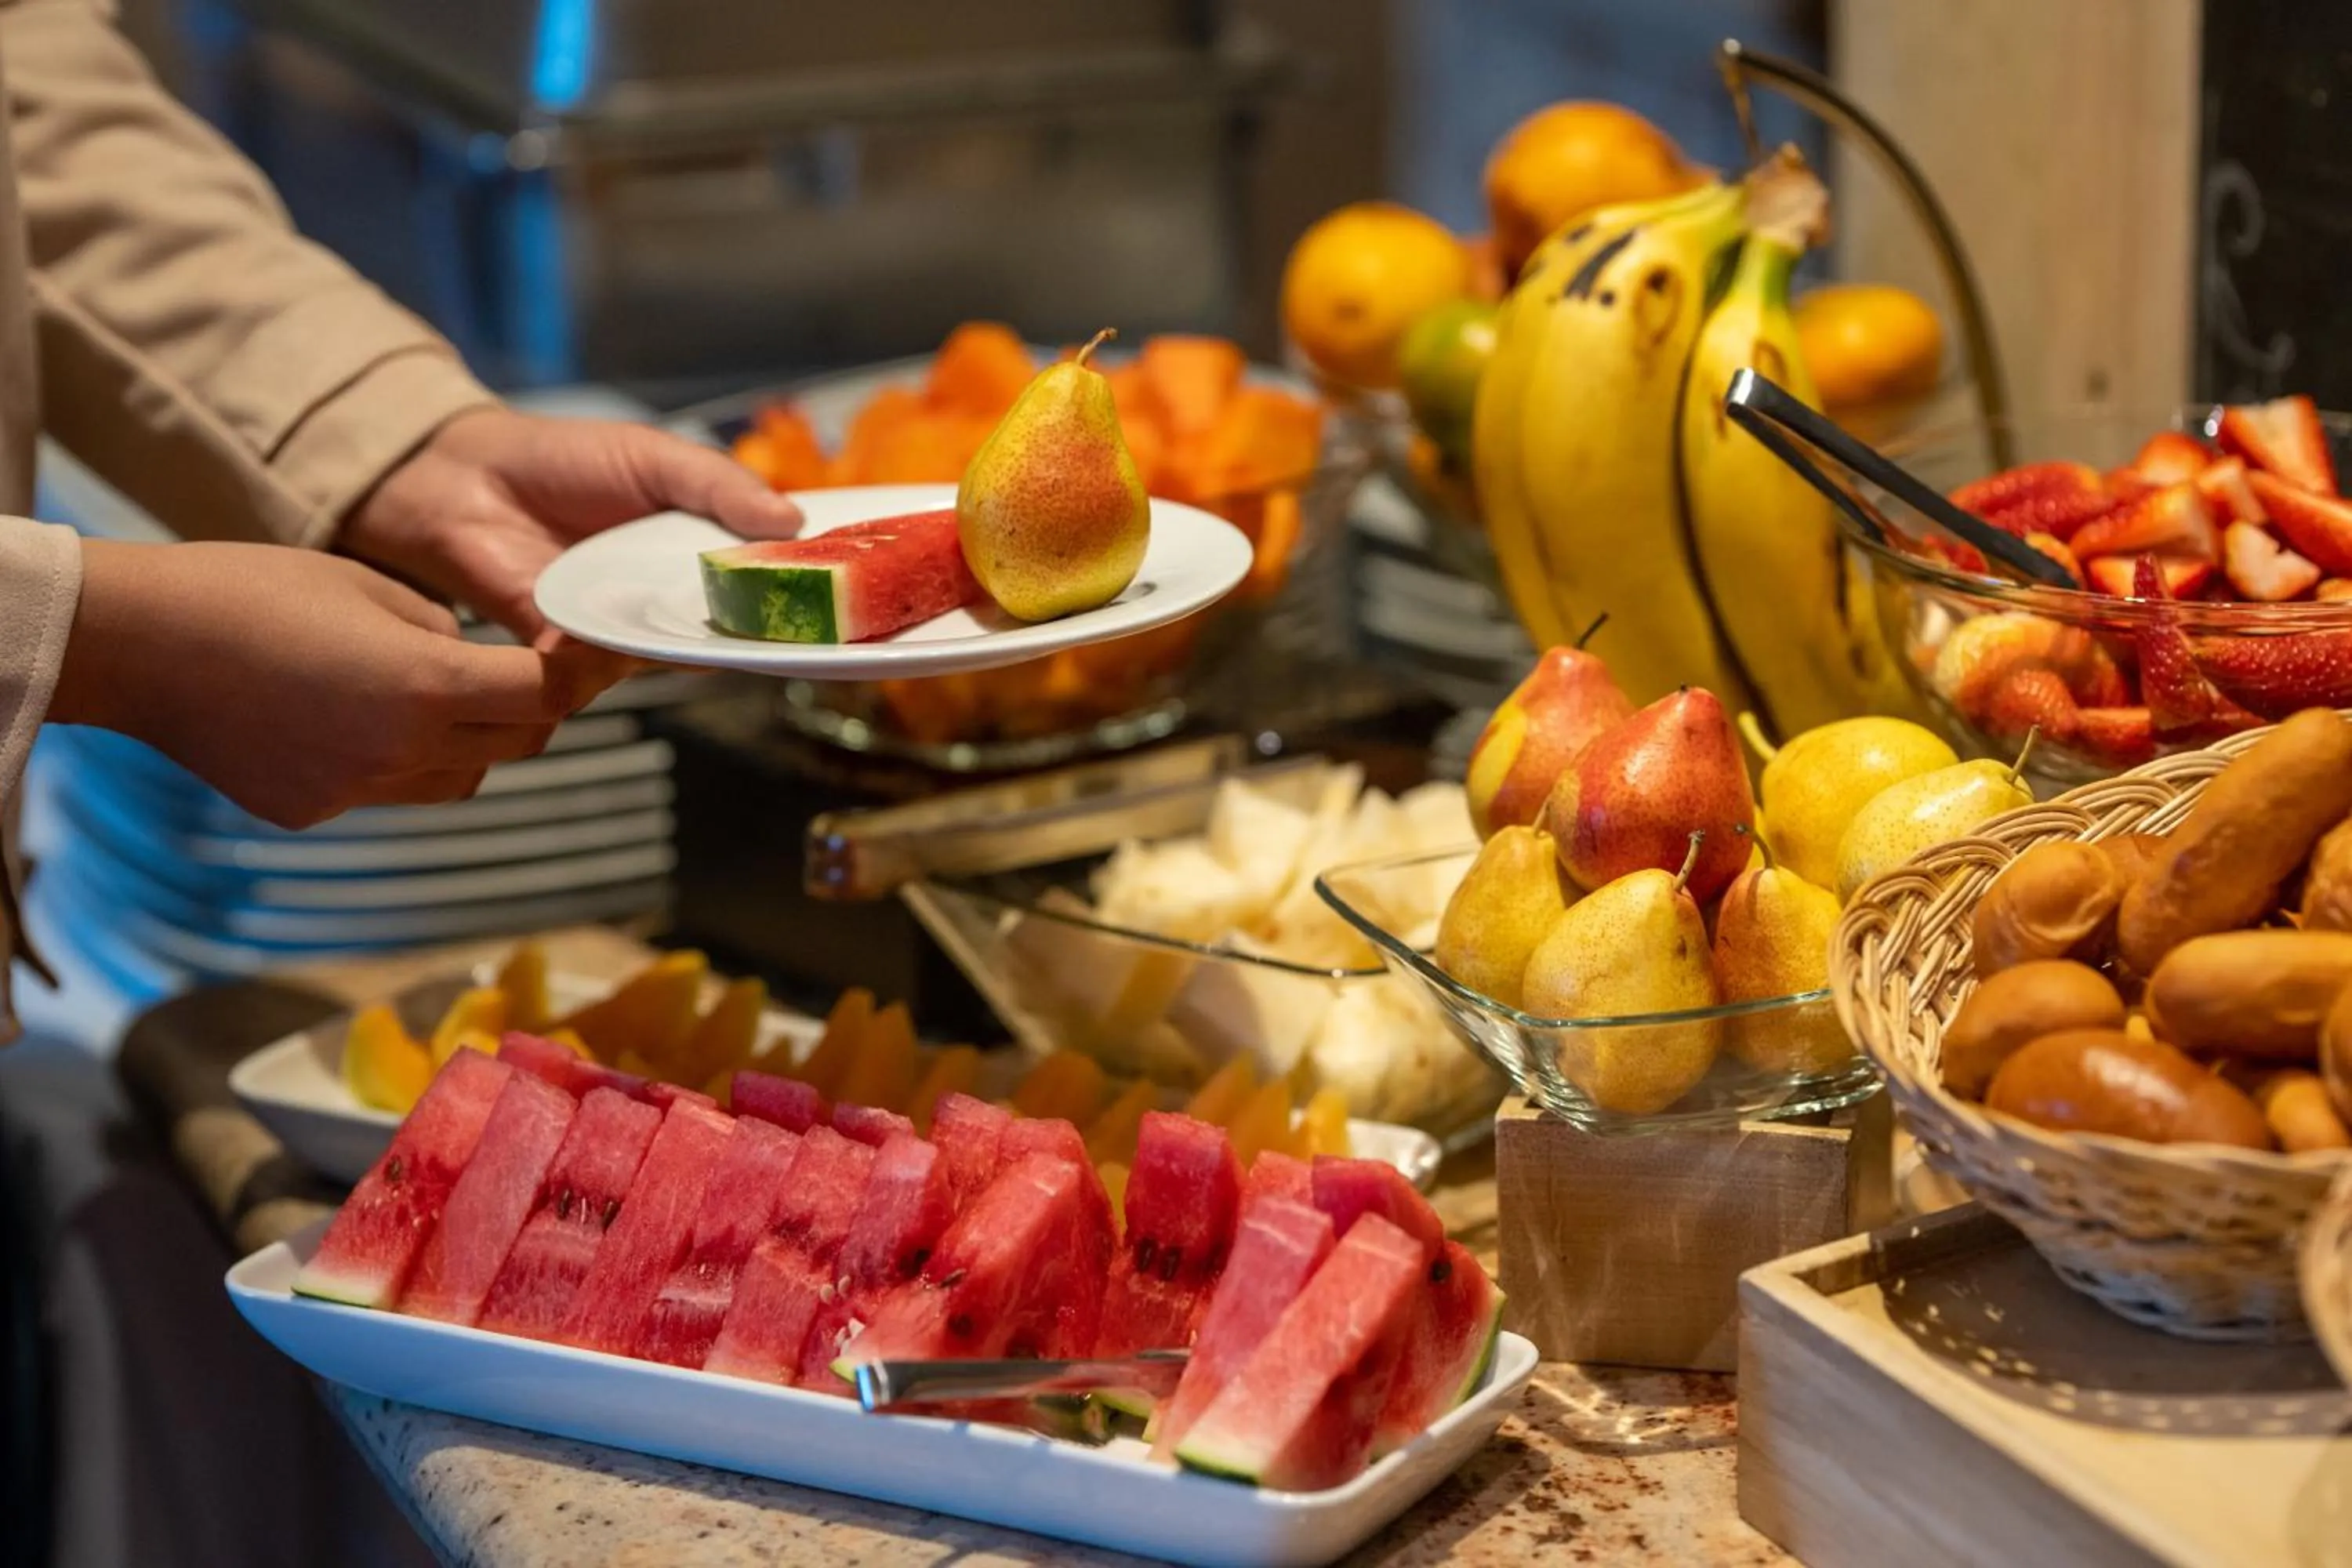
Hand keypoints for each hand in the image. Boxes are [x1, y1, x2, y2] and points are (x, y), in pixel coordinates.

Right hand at [50, 541, 615, 828]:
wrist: (139, 643)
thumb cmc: (252, 590)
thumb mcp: (370, 584)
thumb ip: (442, 630)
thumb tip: (478, 662)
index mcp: (427, 685)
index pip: (543, 696)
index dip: (572, 675)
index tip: (580, 660)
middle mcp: (402, 751)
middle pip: (516, 746)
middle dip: (527, 712)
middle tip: (514, 676)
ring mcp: (356, 790)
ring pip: (460, 780)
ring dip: (466, 746)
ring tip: (422, 697)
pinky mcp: (313, 812)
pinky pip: (386, 793)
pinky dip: (390, 764)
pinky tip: (340, 720)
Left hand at [339, 407, 803, 637]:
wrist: (461, 481)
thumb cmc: (560, 460)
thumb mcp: (654, 456)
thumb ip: (720, 486)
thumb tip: (793, 521)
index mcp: (699, 550)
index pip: (767, 579)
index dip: (809, 589)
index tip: (858, 594)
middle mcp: (671, 598)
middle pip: (738, 628)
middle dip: (775, 629)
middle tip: (819, 626)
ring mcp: (627, 631)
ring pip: (685, 655)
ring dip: (711, 645)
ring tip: (745, 628)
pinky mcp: (577, 656)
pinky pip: (618, 672)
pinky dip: (635, 659)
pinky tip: (655, 635)